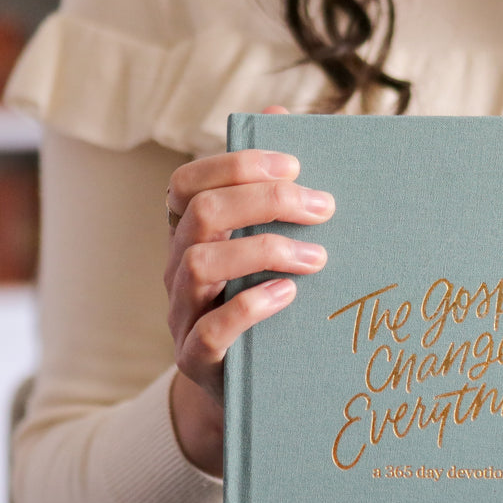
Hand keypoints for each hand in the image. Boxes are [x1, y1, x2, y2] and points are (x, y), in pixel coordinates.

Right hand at [164, 108, 333, 473]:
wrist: (247, 390)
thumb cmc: (265, 302)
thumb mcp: (266, 243)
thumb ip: (270, 184)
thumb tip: (278, 113)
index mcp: (190, 236)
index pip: (186, 182)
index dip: (236, 165)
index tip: (295, 165)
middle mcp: (177, 269)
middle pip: (202, 215)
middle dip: (266, 201)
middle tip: (326, 209)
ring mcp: (182, 316)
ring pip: (198, 265)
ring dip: (265, 251)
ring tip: (318, 258)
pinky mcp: (197, 362)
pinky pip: (210, 331)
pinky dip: (251, 307)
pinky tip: (290, 296)